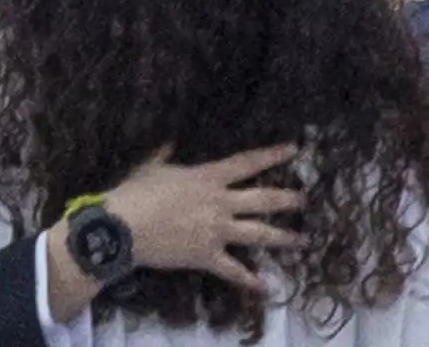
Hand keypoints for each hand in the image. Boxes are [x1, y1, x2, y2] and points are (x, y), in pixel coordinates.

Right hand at [104, 144, 303, 292]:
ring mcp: (216, 231)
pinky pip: (234, 270)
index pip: (247, 163)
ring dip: (282, 237)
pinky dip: (250, 280)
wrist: (124, 227)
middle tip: (304, 201)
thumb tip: (171, 141)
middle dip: (287, 199)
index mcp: (208, 178)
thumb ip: (167, 154)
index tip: (294, 149)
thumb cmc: (137, 192)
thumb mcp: (152, 166)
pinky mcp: (207, 256)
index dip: (272, 155)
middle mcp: (220, 203)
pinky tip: (266, 286)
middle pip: (263, 200)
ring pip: (258, 234)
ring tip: (302, 240)